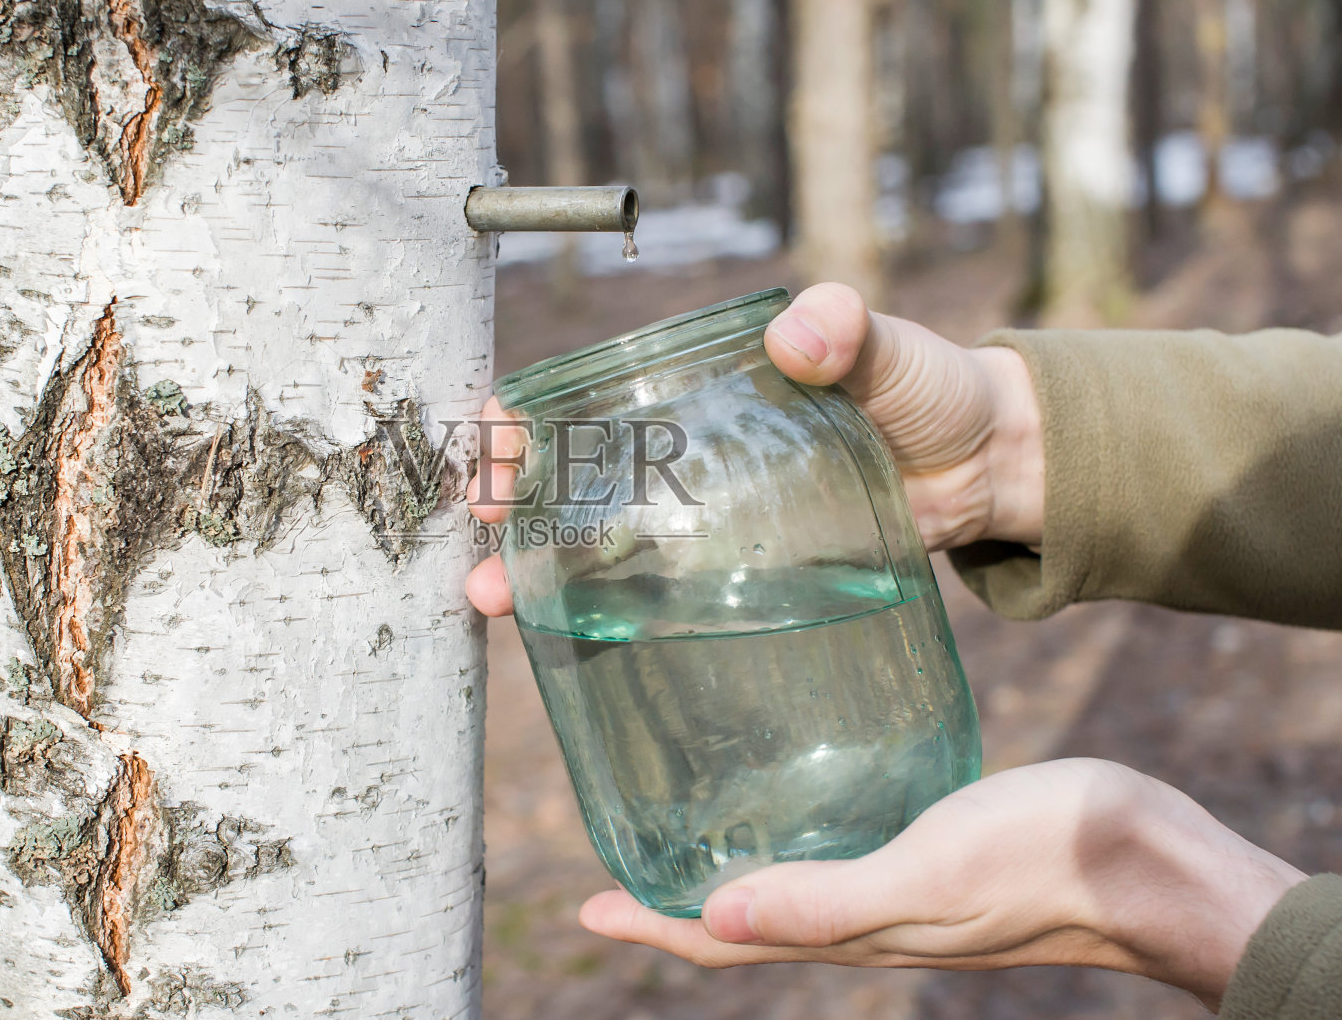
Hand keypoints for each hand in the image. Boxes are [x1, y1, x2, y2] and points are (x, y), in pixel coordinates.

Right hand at [465, 282, 1044, 617]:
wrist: (987, 469)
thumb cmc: (929, 389)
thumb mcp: (887, 348)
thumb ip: (847, 331)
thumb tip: (803, 334)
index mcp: (699, 386)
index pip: (586, 397)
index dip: (526, 421)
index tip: (499, 453)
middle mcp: (685, 453)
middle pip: (570, 479)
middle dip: (509, 511)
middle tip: (482, 553)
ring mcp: (706, 518)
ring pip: (597, 542)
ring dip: (537, 571)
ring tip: (497, 605)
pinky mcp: (738, 573)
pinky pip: (655, 591)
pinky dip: (604, 613)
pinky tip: (571, 643)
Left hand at [577, 759, 1303, 1009]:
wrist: (1148, 861)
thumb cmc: (1043, 863)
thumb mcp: (926, 876)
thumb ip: (826, 901)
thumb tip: (712, 918)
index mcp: (851, 931)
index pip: (724, 942)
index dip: (653, 927)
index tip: (588, 907)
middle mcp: (862, 915)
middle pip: (743, 919)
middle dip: (677, 900)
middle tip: (622, 862)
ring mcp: (896, 884)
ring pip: (789, 886)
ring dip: (729, 869)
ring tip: (688, 829)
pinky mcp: (928, 846)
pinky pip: (840, 851)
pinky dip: (797, 835)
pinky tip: (798, 793)